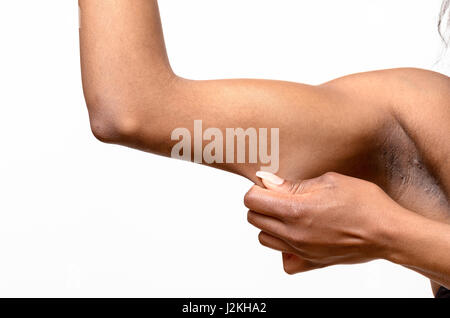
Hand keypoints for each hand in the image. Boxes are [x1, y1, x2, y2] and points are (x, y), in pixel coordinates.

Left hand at [244, 171, 404, 273]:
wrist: (388, 232)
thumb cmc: (363, 202)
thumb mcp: (328, 181)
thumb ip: (292, 184)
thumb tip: (267, 182)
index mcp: (295, 209)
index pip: (252, 200)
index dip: (258, 189)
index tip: (270, 185)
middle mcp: (293, 233)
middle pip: (253, 218)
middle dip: (261, 204)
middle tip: (280, 197)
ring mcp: (301, 251)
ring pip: (264, 238)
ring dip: (269, 224)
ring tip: (289, 214)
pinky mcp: (311, 262)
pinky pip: (284, 260)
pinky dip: (284, 249)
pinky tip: (296, 236)